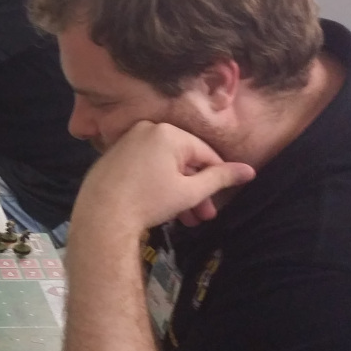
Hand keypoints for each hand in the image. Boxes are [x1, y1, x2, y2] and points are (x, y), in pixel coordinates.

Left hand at [71, 121, 255, 232]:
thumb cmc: (149, 201)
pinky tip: (164, 208)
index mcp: (168, 133)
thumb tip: (249, 171)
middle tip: (205, 217)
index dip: (218, 176)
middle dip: (196, 191)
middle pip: (183, 160)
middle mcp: (147, 130)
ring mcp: (127, 142)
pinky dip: (157, 184)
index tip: (222, 198)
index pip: (204, 153)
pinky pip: (145, 167)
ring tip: (187, 220)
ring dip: (179, 192)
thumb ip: (220, 179)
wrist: (101, 216)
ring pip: (164, 166)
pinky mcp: (113, 156)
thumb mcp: (190, 192)